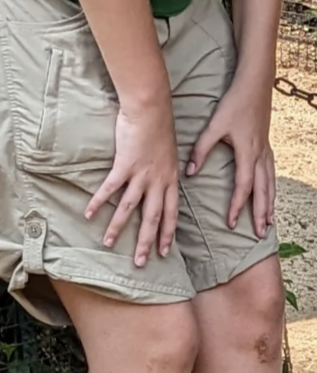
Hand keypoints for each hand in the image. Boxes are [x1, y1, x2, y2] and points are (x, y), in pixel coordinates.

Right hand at [86, 100, 179, 265]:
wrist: (152, 109)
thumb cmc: (160, 128)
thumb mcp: (171, 153)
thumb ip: (167, 170)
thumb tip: (168, 179)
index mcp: (171, 179)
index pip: (171, 213)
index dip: (167, 233)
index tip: (164, 251)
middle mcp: (158, 181)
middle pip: (153, 218)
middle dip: (146, 242)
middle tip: (139, 262)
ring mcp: (142, 175)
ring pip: (130, 208)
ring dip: (118, 228)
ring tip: (108, 244)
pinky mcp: (125, 165)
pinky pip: (110, 188)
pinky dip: (99, 201)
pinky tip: (89, 214)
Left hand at [186, 78, 275, 235]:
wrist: (256, 85)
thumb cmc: (235, 104)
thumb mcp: (215, 126)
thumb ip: (201, 149)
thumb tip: (190, 173)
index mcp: (247, 152)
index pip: (244, 186)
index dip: (238, 205)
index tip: (232, 223)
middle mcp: (260, 155)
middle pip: (263, 190)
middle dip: (261, 213)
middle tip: (260, 233)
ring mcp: (267, 151)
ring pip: (271, 184)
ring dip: (269, 204)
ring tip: (269, 222)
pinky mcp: (267, 146)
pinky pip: (272, 174)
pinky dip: (272, 189)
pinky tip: (270, 196)